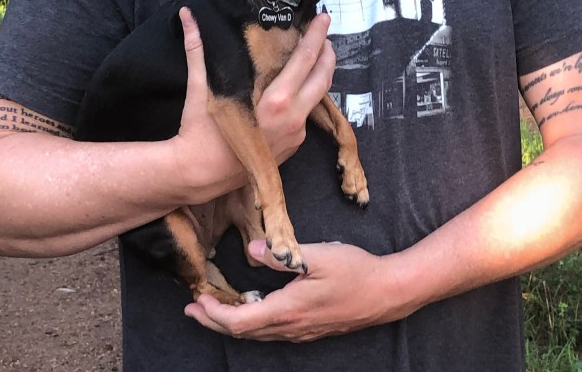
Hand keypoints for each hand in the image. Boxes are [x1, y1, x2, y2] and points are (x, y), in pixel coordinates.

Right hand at [171, 8, 335, 203]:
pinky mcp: (294, 146)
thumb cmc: (200, 131)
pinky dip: (306, 96)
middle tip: (325, 33)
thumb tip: (186, 13)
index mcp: (276, 102)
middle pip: (323, 77)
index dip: (317, 36)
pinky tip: (297, 86)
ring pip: (318, 97)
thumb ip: (197, 47)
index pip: (306, 60)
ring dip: (319, 74)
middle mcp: (293, 118)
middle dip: (328, 52)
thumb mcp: (200, 87)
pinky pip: (306, 115)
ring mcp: (296, 134)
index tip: (323, 17)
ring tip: (314, 56)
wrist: (200, 175)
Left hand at [184, 240, 400, 341]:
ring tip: (216, 308)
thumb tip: (253, 248)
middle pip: (243, 333)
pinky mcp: (311, 329)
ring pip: (258, 334)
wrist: (387, 293)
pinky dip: (253, 323)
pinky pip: (273, 332)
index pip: (239, 322)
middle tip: (193, 309)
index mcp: (288, 310)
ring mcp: (302, 331)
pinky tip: (253, 308)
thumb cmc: (355, 271)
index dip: (214, 314)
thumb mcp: (317, 256)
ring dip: (232, 323)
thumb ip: (282, 254)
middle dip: (214, 321)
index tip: (197, 299)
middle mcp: (292, 327)